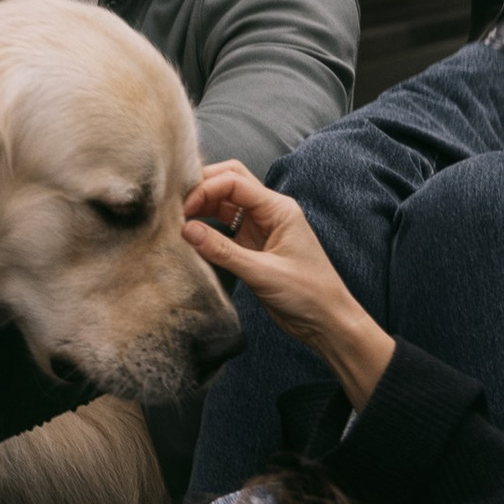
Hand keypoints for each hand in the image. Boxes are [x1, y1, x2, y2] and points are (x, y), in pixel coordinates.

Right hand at [184, 162, 393, 409]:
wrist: (327, 322)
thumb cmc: (308, 295)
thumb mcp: (263, 272)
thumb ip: (223, 251)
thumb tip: (186, 230)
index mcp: (278, 209)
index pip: (235, 181)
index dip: (205, 189)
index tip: (183, 210)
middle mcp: (269, 212)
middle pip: (230, 182)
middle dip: (202, 188)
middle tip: (176, 206)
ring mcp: (260, 228)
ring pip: (225, 204)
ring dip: (202, 207)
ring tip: (178, 220)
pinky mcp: (252, 246)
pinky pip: (224, 228)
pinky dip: (207, 228)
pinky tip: (191, 236)